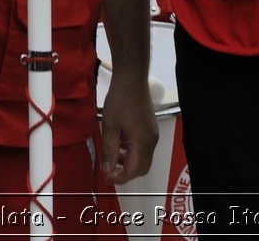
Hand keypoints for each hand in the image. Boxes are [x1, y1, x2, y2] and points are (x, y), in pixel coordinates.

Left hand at [98, 68, 158, 183]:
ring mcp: (152, 135)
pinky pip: (144, 148)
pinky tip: (120, 144)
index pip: (133, 171)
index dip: (119, 178)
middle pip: (141, 168)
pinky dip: (132, 152)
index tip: (106, 177)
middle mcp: (151, 142)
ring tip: (112, 157)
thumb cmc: (120, 100)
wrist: (132, 79)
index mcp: (142, 143)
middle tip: (109, 171)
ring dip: (129, 162)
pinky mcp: (150, 128)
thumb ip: (110, 151)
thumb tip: (108, 170)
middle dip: (126, 173)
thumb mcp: (110, 126)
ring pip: (143, 159)